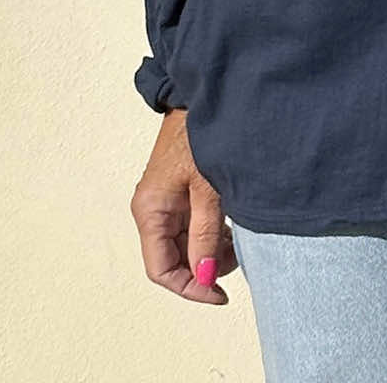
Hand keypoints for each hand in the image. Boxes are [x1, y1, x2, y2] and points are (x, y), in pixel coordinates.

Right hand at [130, 107, 236, 304]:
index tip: (219, 294)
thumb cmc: (198, 134)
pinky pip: (191, 224)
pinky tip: (231, 227)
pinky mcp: (179, 189)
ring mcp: (165, 199)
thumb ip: (206, 234)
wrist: (202, 93)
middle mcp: (152, 208)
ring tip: (236, 242)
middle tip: (234, 262)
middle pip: (173, 258)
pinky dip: (210, 233)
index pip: (161, 269)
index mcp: (150, 210)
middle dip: (203, 268)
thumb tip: (205, 277)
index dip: (189, 287)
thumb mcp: (207, 189)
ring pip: (184, 242)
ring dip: (208, 251)